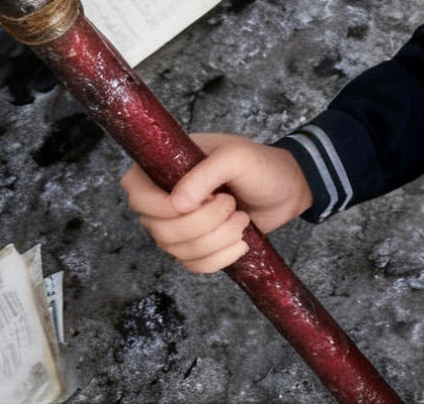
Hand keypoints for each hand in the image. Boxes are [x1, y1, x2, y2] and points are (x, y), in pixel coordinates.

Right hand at [121, 132, 312, 273]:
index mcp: (165, 167)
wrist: (286, 190)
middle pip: (159, 229)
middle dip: (202, 222)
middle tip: (231, 204)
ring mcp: (177, 226)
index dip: (162, 207)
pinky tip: (241, 241)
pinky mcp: (195, 247)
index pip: (137, 194)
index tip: (197, 201)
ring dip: (216, 239)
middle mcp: (164, 198)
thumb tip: (177, 204)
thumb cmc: (261, 165)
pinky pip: (193, 265)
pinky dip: (220, 257)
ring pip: (177, 250)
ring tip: (240, 218)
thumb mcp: (237, 157)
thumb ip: (206, 173)